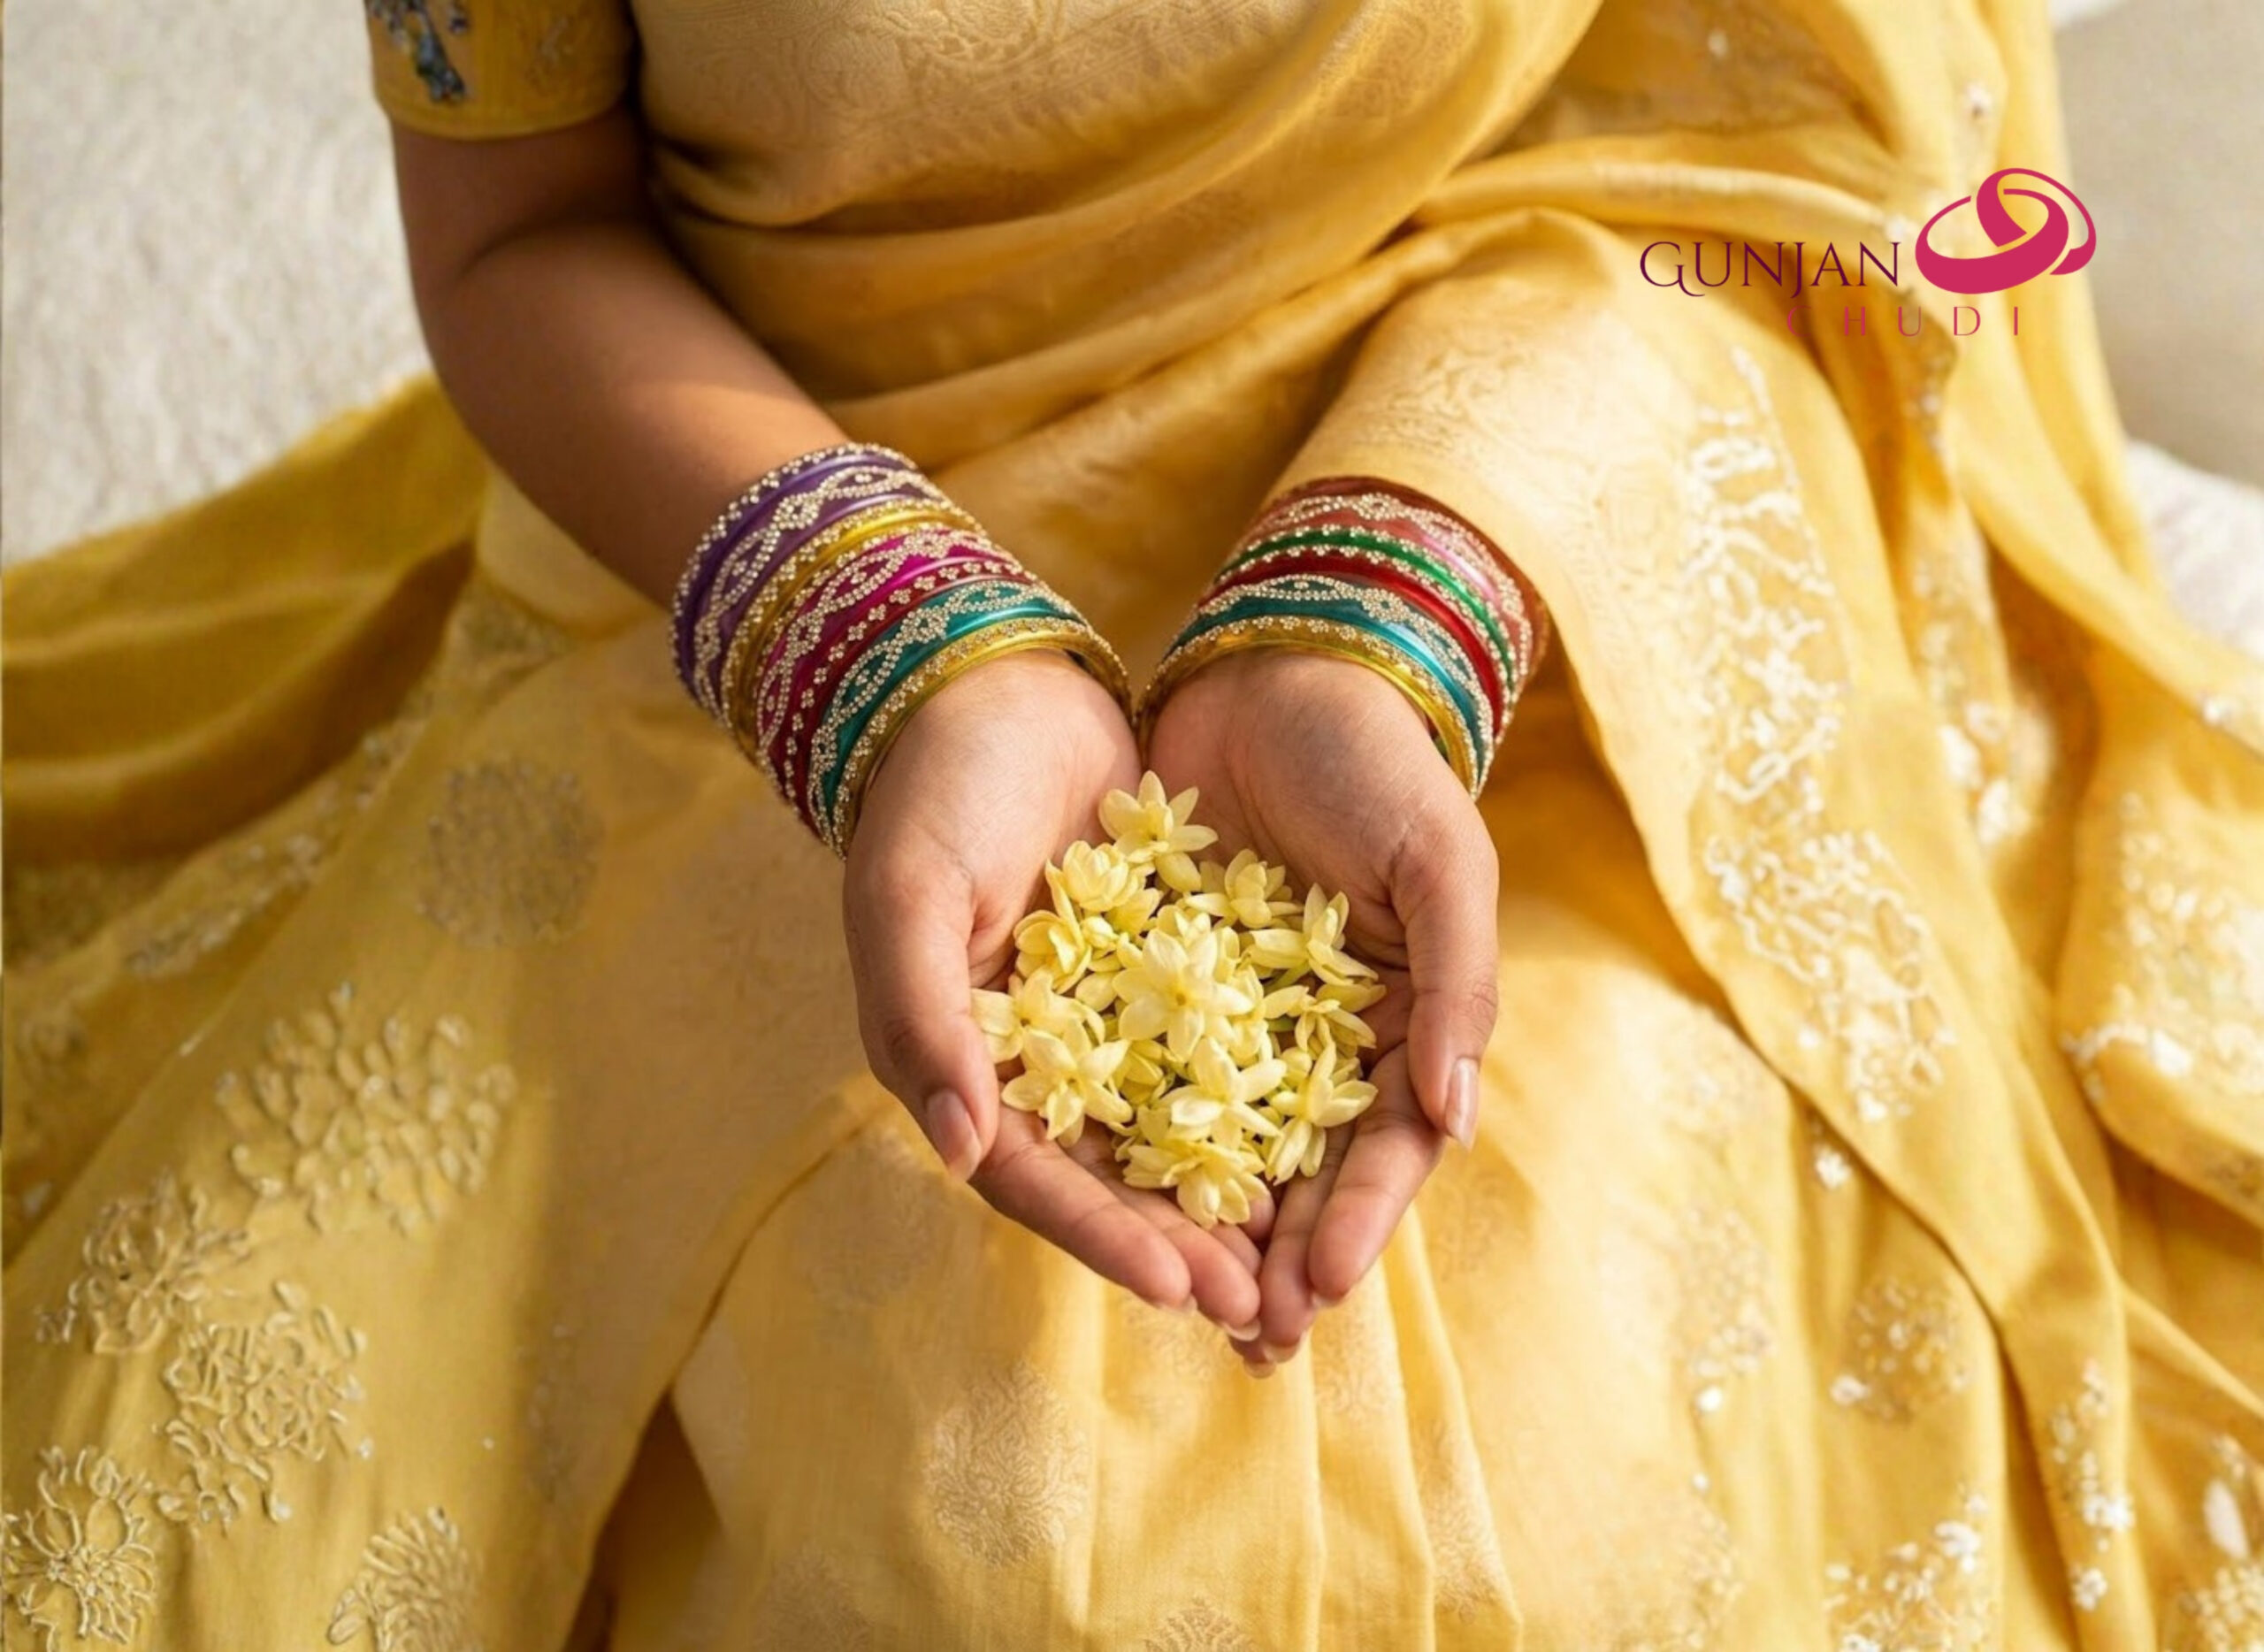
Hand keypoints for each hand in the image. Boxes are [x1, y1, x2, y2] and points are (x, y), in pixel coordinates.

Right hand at [844, 650, 1263, 1332]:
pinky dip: (1259, 1105)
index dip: (1106, 1238)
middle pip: (1114, 1180)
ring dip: (1231, 1198)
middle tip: (1264, 1309)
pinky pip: (1215, 1054)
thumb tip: (963, 1152)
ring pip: (1173, 1134)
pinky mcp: (1161, 971)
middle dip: (1186, 1247)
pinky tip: (1323, 1142)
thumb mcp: (909, 901)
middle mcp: (1036, 1062)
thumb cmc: (931, 795)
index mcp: (965, 1064)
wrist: (991, 686)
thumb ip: (928, 1025)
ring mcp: (1103, 1019)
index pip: (1038, 1178)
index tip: (1180, 1287)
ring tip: (1301, 1258)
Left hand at [1146, 648, 1500, 1370]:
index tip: (1322, 1286)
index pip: (1384, 1147)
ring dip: (1203, 1225)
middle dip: (1276, 1256)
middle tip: (1248, 1340)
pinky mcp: (1156, 981)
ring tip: (1178, 1299)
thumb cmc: (1380, 763)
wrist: (1277, 668)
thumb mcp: (1440, 860)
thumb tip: (1456, 1119)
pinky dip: (1129, 1137)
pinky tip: (1103, 1193)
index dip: (1358, 1219)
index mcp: (1397, 1021)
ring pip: (1218, 1144)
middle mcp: (1316, 1037)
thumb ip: (1456, 982)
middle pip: (1299, 1171)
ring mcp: (1235, 1016)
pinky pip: (1140, 1073)